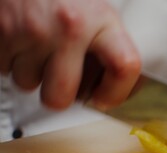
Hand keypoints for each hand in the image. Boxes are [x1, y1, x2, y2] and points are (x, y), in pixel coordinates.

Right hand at [0, 0, 140, 109]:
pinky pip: (5, 68)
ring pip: (28, 83)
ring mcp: (31, 32)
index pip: (124, 66)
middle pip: (61, 96)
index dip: (116, 93)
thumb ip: (109, 44)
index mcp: (101, 19)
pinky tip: (23, 42)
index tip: (105, 98)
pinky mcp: (1, 33)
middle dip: (60, 96)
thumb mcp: (97, 9)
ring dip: (33, 74)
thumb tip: (122, 84)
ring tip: (39, 50)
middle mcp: (68, 27)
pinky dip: (12, 61)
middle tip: (62, 82)